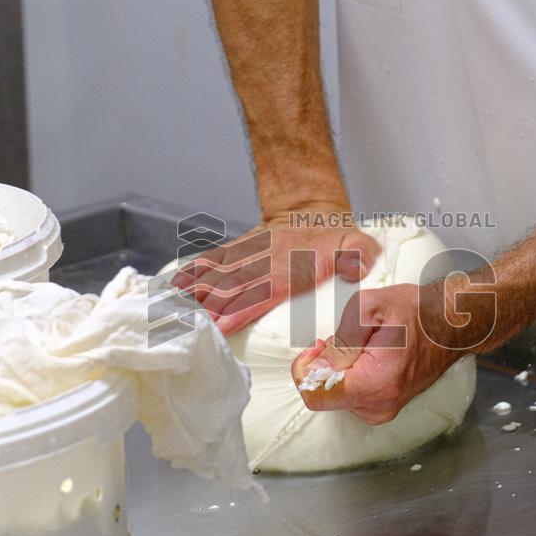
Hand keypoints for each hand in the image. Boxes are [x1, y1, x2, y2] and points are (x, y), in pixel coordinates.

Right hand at [171, 205, 380, 334]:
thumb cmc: (334, 237)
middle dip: (212, 308)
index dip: (242, 307)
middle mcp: (266, 261)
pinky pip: (214, 260)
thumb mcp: (356, 243)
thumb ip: (360, 254)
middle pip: (235, 287)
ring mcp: (250, 254)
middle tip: (190, 328)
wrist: (311, 208)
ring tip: (175, 310)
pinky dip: (194, 271)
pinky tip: (175, 284)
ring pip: (219, 274)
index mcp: (293, 268)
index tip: (221, 324)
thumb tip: (359, 266)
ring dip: (198, 293)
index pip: (264, 290)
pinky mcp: (239, 250)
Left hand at [291, 281, 486, 424]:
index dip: (305, 368)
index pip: (315, 395)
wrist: (451, 324)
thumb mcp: (369, 307)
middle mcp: (378, 407)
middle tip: (341, 339)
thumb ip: (340, 339)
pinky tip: (366, 356)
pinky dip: (349, 375)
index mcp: (375, 385)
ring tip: (361, 345)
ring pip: (335, 395)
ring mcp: (382, 411)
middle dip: (324, 364)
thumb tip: (318, 365)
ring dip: (338, 369)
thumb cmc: (414, 311)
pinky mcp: (383, 408)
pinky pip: (350, 395)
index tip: (318, 346)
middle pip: (324, 395)